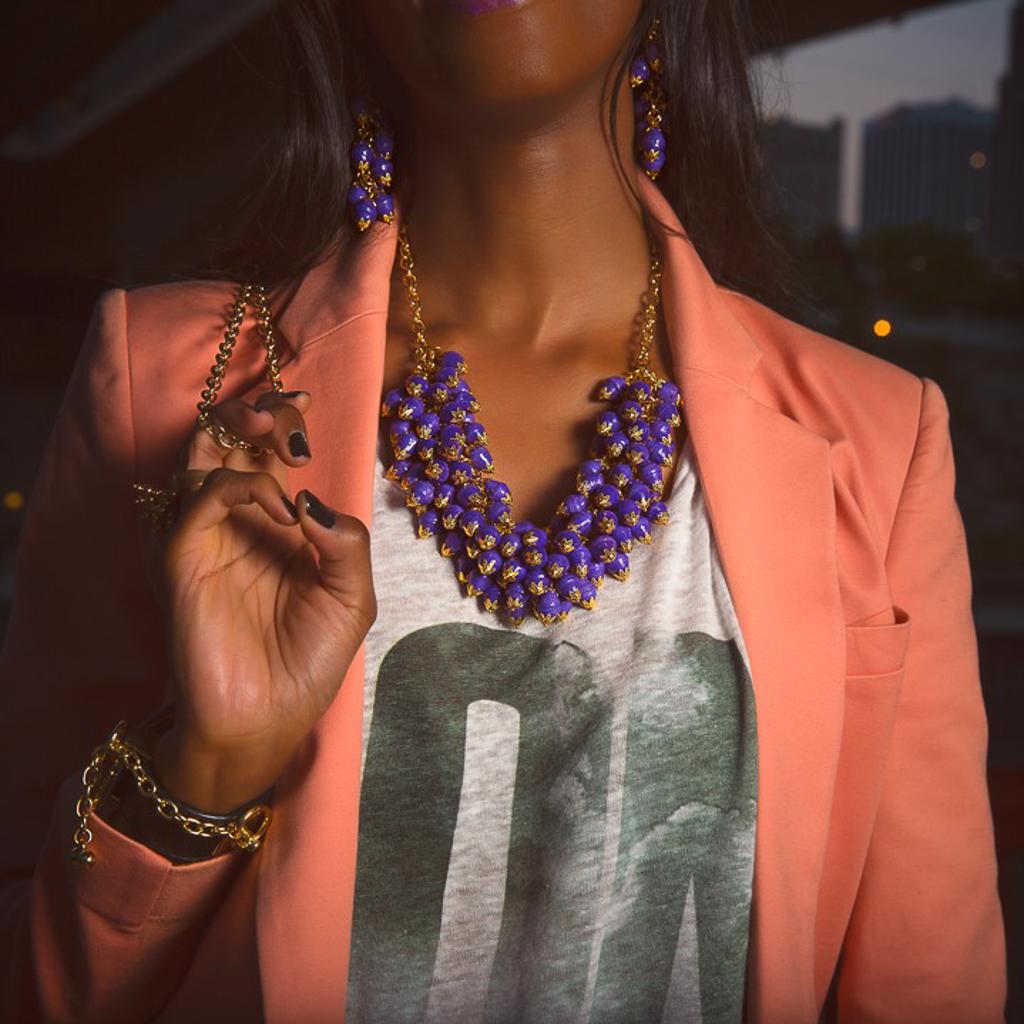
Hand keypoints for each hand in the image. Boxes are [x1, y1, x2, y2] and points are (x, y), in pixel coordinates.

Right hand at [148, 390, 375, 812]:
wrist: (269, 719)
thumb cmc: (309, 662)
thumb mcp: (351, 597)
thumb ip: (345, 541)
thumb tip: (311, 496)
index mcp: (280, 527)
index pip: (270, 454)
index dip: (284, 421)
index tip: (306, 401)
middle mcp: (241, 525)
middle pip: (231, 443)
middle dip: (256, 411)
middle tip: (287, 409)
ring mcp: (210, 539)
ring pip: (202, 458)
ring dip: (235, 429)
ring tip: (279, 433)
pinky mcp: (185, 558)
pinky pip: (202, 500)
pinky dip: (243, 489)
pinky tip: (283, 511)